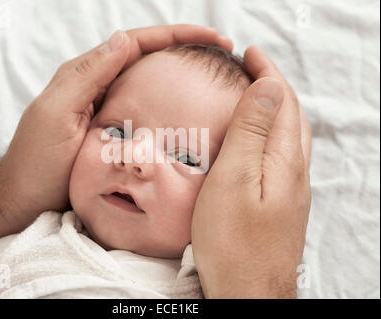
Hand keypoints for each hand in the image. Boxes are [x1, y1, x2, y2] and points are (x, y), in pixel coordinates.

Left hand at [0, 25, 232, 255]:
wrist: (25, 201)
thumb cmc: (37, 164)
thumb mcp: (57, 115)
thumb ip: (87, 76)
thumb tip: (124, 38)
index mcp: (85, 76)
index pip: (136, 43)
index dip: (176, 36)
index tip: (213, 37)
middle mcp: (98, 87)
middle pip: (146, 57)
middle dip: (184, 50)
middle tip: (221, 52)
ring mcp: (107, 110)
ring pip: (148, 81)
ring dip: (179, 74)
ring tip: (211, 74)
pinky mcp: (113, 133)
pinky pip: (145, 110)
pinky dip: (167, 103)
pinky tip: (185, 109)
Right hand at [191, 46, 311, 297]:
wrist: (248, 293)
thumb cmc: (233, 242)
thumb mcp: (234, 179)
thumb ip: (251, 132)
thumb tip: (268, 87)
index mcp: (283, 160)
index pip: (281, 101)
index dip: (267, 73)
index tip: (249, 54)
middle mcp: (294, 172)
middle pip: (291, 115)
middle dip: (275, 85)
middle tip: (252, 68)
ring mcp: (291, 190)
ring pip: (290, 135)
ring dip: (277, 108)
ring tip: (256, 95)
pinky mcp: (282, 204)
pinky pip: (285, 155)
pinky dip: (274, 133)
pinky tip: (261, 140)